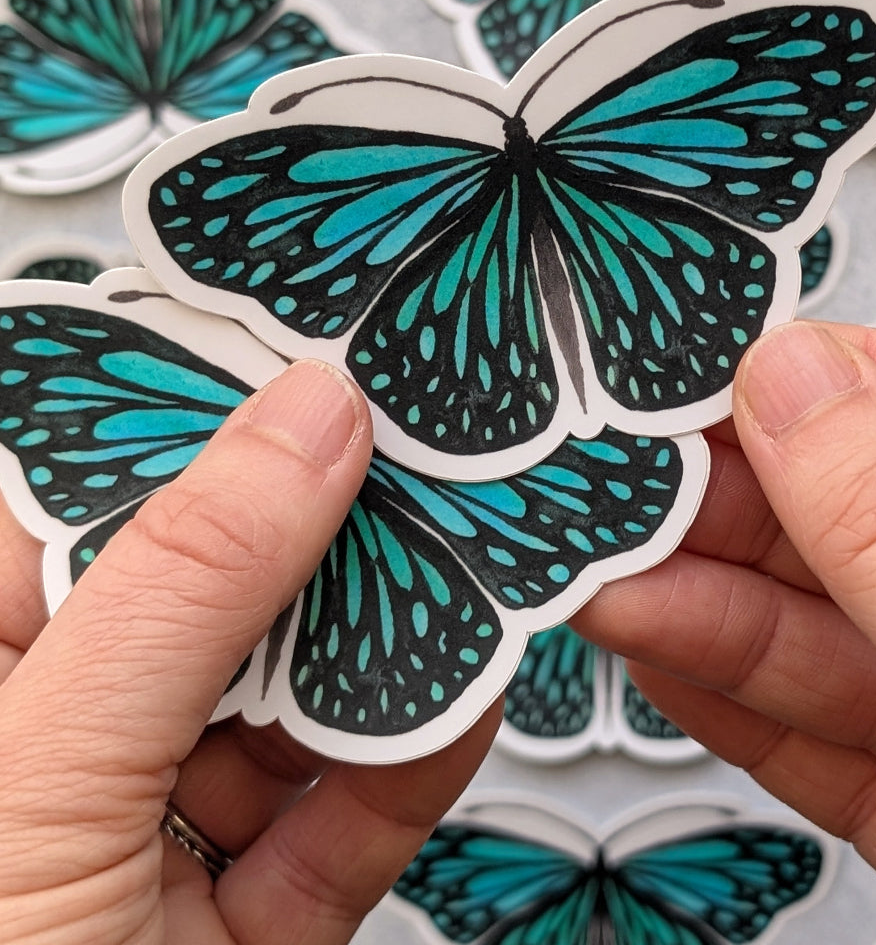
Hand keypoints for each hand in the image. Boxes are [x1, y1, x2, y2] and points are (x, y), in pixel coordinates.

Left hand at [0, 359, 498, 944]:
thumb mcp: (46, 782)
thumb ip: (186, 593)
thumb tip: (307, 423)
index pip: (88, 502)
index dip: (199, 415)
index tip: (311, 350)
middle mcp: (65, 750)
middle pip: (217, 593)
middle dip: (327, 528)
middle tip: (425, 444)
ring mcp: (162, 838)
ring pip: (297, 698)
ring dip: (387, 638)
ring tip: (467, 553)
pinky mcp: (254, 919)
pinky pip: (349, 817)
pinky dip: (417, 756)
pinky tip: (463, 690)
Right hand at [573, 322, 875, 943]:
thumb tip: (801, 383)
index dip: (855, 391)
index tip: (724, 376)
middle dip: (761, 512)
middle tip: (637, 482)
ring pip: (864, 646)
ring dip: (725, 609)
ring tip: (616, 570)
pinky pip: (855, 749)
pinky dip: (751, 704)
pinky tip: (667, 648)